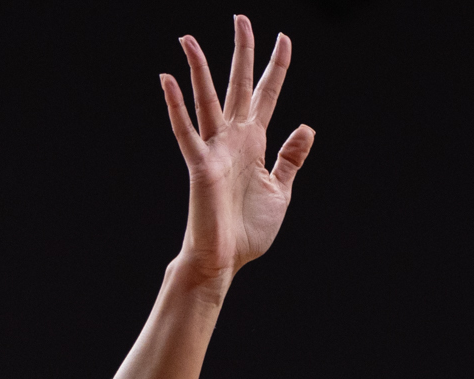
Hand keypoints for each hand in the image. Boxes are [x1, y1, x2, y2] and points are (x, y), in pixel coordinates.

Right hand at [163, 15, 315, 287]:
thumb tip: (306, 127)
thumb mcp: (281, 190)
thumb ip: (291, 158)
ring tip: (189, 38)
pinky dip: (176, 106)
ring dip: (199, 69)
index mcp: (255, 144)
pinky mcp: (200, 166)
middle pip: (238, 86)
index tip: (284, 39)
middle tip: (242, 18)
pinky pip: (186, 131)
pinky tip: (167, 80)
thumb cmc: (248, 231)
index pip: (267, 95)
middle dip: (242, 52)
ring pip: (207, 100)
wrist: (225, 260)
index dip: (277, 67)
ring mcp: (215, 150)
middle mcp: (234, 140)